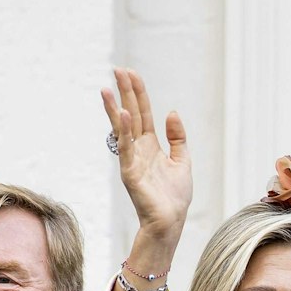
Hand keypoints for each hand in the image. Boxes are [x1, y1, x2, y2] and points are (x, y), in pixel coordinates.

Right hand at [101, 69, 191, 237]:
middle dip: (124, 92)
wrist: (171, 221)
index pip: (143, 113)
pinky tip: (122, 115)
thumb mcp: (182, 160)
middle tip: (117, 69)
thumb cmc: (174, 196)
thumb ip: (177, 137)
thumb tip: (171, 112)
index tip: (130, 73)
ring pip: (122, 129)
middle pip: (130, 115)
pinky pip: (126, 149)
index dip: (137, 93)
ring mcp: (131, 160)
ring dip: (115, 108)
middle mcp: (138, 149)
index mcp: (150, 145)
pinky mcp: (130, 173)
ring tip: (107, 89)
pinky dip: (124, 132)